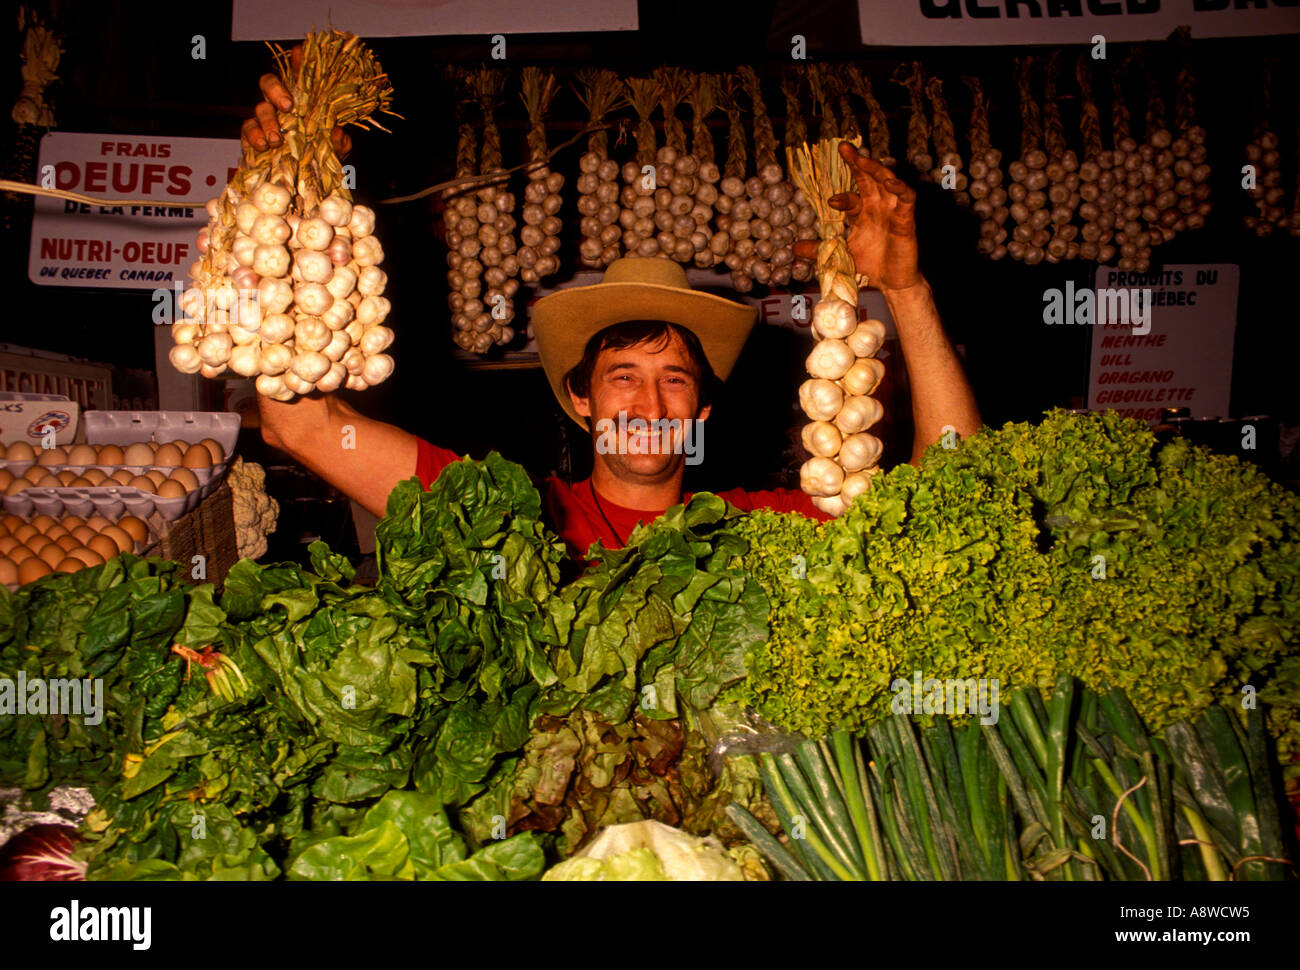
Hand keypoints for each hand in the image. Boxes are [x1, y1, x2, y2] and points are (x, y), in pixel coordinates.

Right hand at [240, 44, 351, 156]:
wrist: (306, 179)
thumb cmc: (321, 153)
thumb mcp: (337, 147)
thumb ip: (339, 139)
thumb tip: (336, 131)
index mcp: (302, 100)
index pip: (297, 75)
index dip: (297, 62)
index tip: (300, 53)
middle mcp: (280, 104)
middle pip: (269, 83)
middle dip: (276, 91)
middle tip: (288, 106)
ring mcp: (265, 118)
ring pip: (259, 108)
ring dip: (268, 122)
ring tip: (277, 140)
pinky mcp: (252, 134)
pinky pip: (247, 128)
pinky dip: (253, 135)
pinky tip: (263, 146)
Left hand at [794, 142, 922, 293]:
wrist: (892, 283)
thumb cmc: (869, 266)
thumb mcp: (841, 255)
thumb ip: (819, 250)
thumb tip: (794, 247)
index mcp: (861, 213)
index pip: (850, 196)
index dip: (841, 196)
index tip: (830, 201)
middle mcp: (877, 206)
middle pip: (868, 178)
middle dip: (857, 162)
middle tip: (843, 147)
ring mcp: (892, 210)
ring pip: (886, 181)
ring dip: (875, 169)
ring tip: (862, 159)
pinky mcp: (907, 219)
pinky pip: (907, 198)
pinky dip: (901, 188)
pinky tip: (891, 183)